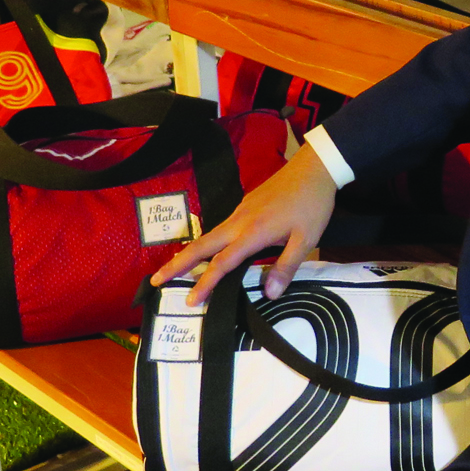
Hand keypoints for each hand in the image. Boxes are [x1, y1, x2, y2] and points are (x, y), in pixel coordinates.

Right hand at [150, 144, 338, 304]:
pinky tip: (205, 252)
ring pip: (208, 235)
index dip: (206, 283)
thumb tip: (270, 294)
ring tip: (173, 270)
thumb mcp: (306, 240)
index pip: (222, 263)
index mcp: (253, 232)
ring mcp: (240, 212)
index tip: (191, 301)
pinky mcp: (244, 206)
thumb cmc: (312, 206)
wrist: (314, 169)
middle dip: (177, 264)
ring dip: (188, 254)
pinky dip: (205, 243)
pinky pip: (219, 229)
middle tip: (155, 281)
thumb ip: (286, 266)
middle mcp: (239, 221)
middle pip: (201, 245)